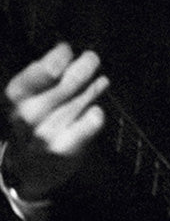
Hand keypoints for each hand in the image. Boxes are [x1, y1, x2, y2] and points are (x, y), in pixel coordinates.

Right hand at [3, 42, 108, 200]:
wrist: (30, 170)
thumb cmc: (35, 126)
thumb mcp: (30, 99)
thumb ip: (45, 77)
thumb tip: (66, 50)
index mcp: (16, 98)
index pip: (36, 73)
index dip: (54, 58)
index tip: (66, 50)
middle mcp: (27, 115)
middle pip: (64, 85)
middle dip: (82, 69)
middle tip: (92, 58)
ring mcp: (44, 133)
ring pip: (79, 102)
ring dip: (92, 89)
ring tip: (101, 81)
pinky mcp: (63, 148)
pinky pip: (87, 125)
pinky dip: (95, 116)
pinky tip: (97, 111)